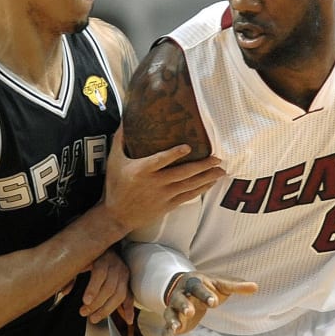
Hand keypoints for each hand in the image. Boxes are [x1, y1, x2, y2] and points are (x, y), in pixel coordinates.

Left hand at [77, 250, 133, 324]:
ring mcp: (124, 275)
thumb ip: (71, 276)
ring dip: (107, 309)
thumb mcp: (80, 262)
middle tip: (84, 313)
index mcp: (103, 259)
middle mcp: (116, 266)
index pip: (100, 274)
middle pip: (110, 288)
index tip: (85, 301)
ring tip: (94, 318)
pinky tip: (128, 320)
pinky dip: (129, 309)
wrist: (106, 247)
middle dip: (96, 303)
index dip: (93, 289)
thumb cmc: (90, 257)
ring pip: (120, 295)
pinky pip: (130, 297)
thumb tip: (65, 291)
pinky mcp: (128, 282)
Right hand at [102, 129, 225, 234]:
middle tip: (217, 158)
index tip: (189, 147)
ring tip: (221, 171)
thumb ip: (120, 140)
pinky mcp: (168, 206)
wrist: (117, 216)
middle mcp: (155, 183)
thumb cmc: (115, 186)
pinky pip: (188, 196)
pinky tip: (211, 183)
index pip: (160, 160)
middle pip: (183, 173)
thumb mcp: (114, 161)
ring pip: (189, 185)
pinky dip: (201, 190)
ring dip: (207, 178)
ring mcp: (163, 196)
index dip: (174, 154)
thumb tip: (125, 119)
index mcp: (141, 170)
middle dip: (202, 166)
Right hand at [162, 273, 257, 335]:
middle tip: (190, 312)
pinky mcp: (173, 323)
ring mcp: (174, 309)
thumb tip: (255, 287)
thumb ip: (236, 286)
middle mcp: (180, 295)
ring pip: (170, 314)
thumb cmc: (207, 286)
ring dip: (173, 321)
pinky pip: (166, 332)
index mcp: (193, 283)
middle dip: (184, 305)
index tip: (214, 302)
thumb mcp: (221, 284)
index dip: (204, 294)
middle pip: (179, 299)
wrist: (184, 286)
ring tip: (176, 328)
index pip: (197, 287)